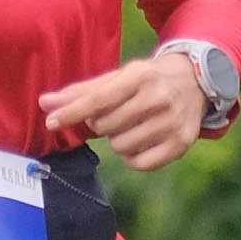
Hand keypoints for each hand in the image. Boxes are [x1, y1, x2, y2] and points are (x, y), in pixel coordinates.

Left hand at [38, 46, 208, 171]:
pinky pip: (139, 163)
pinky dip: (132, 156)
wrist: (196, 81)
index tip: (51, 122)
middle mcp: (158, 98)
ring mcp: (172, 123)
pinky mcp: (181, 144)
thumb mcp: (118, 77)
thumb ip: (81, 91)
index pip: (98, 100)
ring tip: (131, 125)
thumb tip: (45, 103)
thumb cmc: (146, 79)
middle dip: (102, 124)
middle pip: (106, 126)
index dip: (72, 113)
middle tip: (116, 113)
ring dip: (117, 139)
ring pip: (120, 147)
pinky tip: (139, 141)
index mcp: (140, 76)